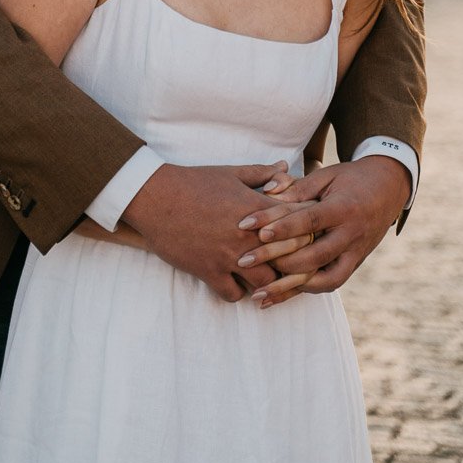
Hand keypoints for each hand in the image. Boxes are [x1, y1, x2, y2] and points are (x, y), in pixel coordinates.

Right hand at [123, 162, 291, 300]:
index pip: (298, 224)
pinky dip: (238, 292)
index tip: (307, 235)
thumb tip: (284, 167)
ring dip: (266, 280)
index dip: (306, 230)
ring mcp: (228, 257)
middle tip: (293, 264)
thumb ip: (261, 173)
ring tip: (264, 276)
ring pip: (265, 282)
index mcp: (256, 209)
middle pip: (288, 260)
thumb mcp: (230, 173)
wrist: (156, 197)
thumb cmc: (193, 182)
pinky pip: (234, 295)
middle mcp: (247, 236)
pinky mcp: (209, 272)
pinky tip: (236, 282)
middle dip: (294, 262)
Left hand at [233, 157, 411, 308]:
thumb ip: (298, 187)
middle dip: (276, 259)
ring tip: (258, 292)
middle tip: (244, 261)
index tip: (253, 230)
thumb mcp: (327, 175)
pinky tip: (278, 297)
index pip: (309, 220)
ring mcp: (355, 253)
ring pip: (323, 278)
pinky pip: (330, 283)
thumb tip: (266, 192)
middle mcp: (352, 235)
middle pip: (312, 254)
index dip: (282, 226)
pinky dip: (304, 291)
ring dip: (289, 287)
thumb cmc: (351, 178)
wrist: (390, 188)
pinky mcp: (354, 264)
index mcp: (344, 208)